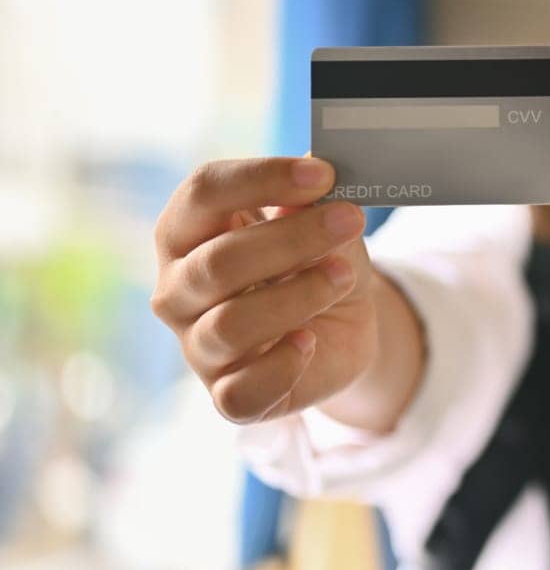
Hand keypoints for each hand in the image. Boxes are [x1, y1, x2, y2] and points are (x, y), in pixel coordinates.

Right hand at [150, 157, 378, 423]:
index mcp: (188, 231)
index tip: (322, 173)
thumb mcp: (324, 225)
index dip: (261, 178)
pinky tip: (311, 341)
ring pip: (231, 325)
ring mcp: (198, 347)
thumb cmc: (315, 261)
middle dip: (293, 238)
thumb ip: (315, 205)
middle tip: (350, 218)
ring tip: (345, 275)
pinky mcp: (227, 395)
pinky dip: (280, 366)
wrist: (339, 327)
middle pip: (218, 261)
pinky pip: (240, 393)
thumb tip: (313, 183)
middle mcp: (178, 289)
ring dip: (298, 296)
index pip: (203, 192)